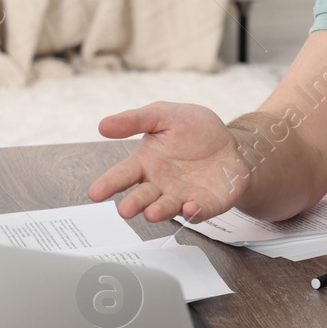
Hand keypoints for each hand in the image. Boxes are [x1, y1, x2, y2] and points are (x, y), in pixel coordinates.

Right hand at [89, 102, 250, 221]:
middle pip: (142, 197)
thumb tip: (103, 125)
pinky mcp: (205, 204)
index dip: (109, 183)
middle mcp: (160, 184)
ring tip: (151, 213)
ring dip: (158, 211)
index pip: (123, 175)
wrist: (231, 142)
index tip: (95, 193)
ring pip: (166, 207)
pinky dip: (193, 212)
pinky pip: (198, 211)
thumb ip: (136, 120)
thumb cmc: (193, 129)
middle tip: (124, 210)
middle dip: (133, 204)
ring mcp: (182, 196)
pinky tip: (189, 207)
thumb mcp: (164, 115)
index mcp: (146, 163)